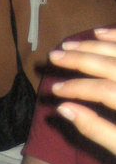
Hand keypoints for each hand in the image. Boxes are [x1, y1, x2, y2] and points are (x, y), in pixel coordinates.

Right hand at [49, 28, 115, 153]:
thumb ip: (95, 129)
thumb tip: (64, 109)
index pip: (103, 90)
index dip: (76, 88)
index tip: (54, 90)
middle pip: (112, 64)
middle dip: (81, 58)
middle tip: (54, 55)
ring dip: (97, 45)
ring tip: (71, 44)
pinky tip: (102, 34)